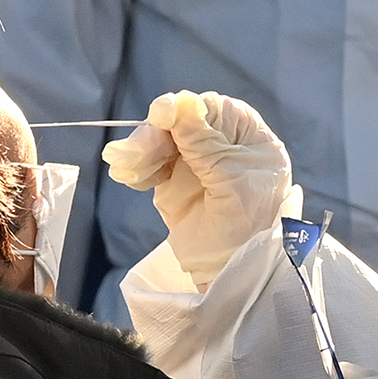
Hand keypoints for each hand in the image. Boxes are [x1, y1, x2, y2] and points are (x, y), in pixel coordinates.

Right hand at [103, 90, 298, 290]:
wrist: (230, 273)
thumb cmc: (247, 226)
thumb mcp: (232, 181)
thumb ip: (205, 144)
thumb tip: (182, 105)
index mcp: (250, 138)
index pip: (216, 109)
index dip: (187, 110)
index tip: (162, 116)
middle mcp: (224, 145)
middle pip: (183, 123)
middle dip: (157, 135)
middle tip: (134, 153)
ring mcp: (197, 163)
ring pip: (163, 142)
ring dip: (141, 151)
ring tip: (126, 168)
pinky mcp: (174, 182)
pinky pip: (152, 164)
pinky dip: (138, 167)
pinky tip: (130, 176)